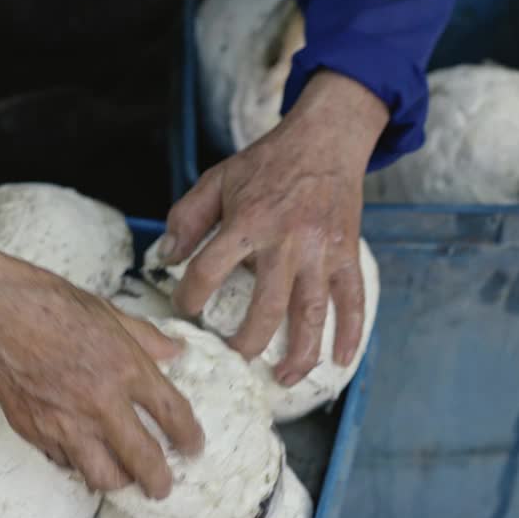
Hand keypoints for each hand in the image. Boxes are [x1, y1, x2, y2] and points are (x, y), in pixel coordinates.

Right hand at [0, 178, 202, 499]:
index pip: (173, 415)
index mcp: (126, 368)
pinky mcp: (34, 432)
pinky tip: (81, 456)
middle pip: (144, 461)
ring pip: (103, 476)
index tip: (193, 447)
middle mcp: (101, 403)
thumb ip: (145, 337)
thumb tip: (175, 351)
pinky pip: (64, 462)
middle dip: (160, 482)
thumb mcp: (106, 311)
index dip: (189, 438)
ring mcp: (65, 423)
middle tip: (163, 488)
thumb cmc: (46, 302)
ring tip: (123, 480)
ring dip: (118, 482)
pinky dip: (76, 464)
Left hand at [156, 70, 388, 384]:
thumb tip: (166, 258)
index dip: (188, 296)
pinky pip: (352, 299)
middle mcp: (286, 242)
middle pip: (265, 307)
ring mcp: (320, 251)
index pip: (208, 271)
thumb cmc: (267, 161)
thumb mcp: (217, 179)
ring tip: (283, 379)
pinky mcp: (346, 253)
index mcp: (248, 222)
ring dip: (299, 352)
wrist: (325, 138)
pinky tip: (339, 360)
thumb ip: (187, 218)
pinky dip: (349, 332)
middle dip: (247, 343)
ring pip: (310, 312)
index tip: (183, 309)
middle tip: (234, 359)